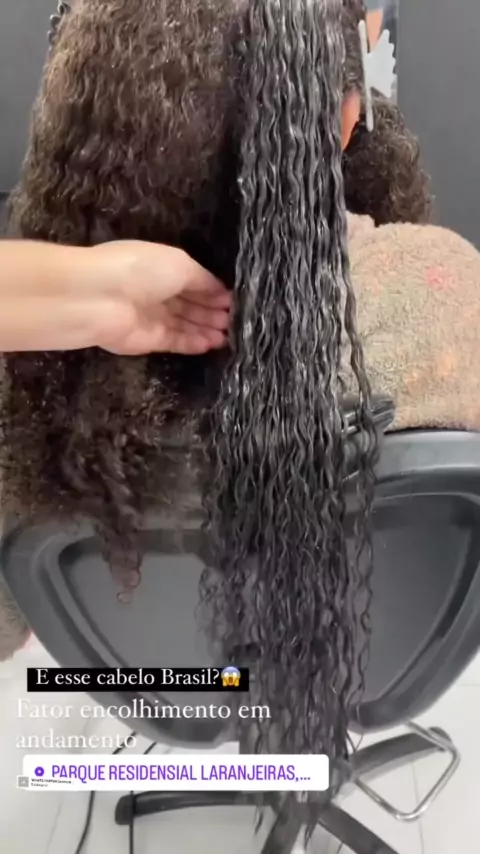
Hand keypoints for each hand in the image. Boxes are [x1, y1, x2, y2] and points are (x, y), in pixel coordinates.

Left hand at [89, 240, 231, 355]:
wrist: (100, 298)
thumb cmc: (141, 270)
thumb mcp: (180, 264)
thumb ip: (202, 279)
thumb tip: (220, 291)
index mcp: (162, 267)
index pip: (193, 280)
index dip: (213, 290)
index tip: (235, 300)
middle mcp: (157, 291)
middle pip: (190, 304)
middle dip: (212, 311)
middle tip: (235, 320)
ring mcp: (152, 317)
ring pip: (185, 325)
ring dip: (206, 329)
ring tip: (229, 335)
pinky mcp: (148, 341)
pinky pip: (175, 342)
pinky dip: (193, 343)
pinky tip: (212, 344)